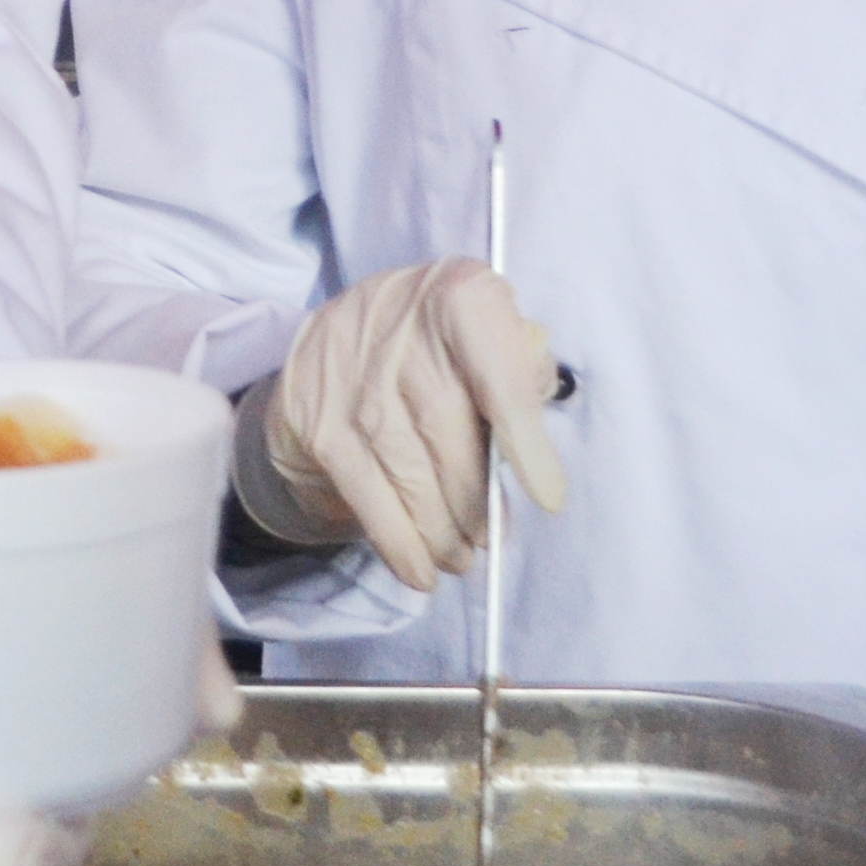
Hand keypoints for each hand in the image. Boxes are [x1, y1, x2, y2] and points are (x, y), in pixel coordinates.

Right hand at [263, 258, 564, 593]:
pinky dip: (398, 543)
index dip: (523, 438)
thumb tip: (536, 457)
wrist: (342, 333)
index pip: (497, 371)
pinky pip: (366, 494)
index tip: (547, 497)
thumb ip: (525, 380)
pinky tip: (420, 569)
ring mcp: (351, 374)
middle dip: (478, 502)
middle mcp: (399, 325)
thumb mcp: (491, 334)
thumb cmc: (443, 344)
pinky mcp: (318, 420)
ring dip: (441, 532)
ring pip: (409, 473)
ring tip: (460, 556)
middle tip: (492, 538)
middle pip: (450, 434)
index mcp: (459, 296)